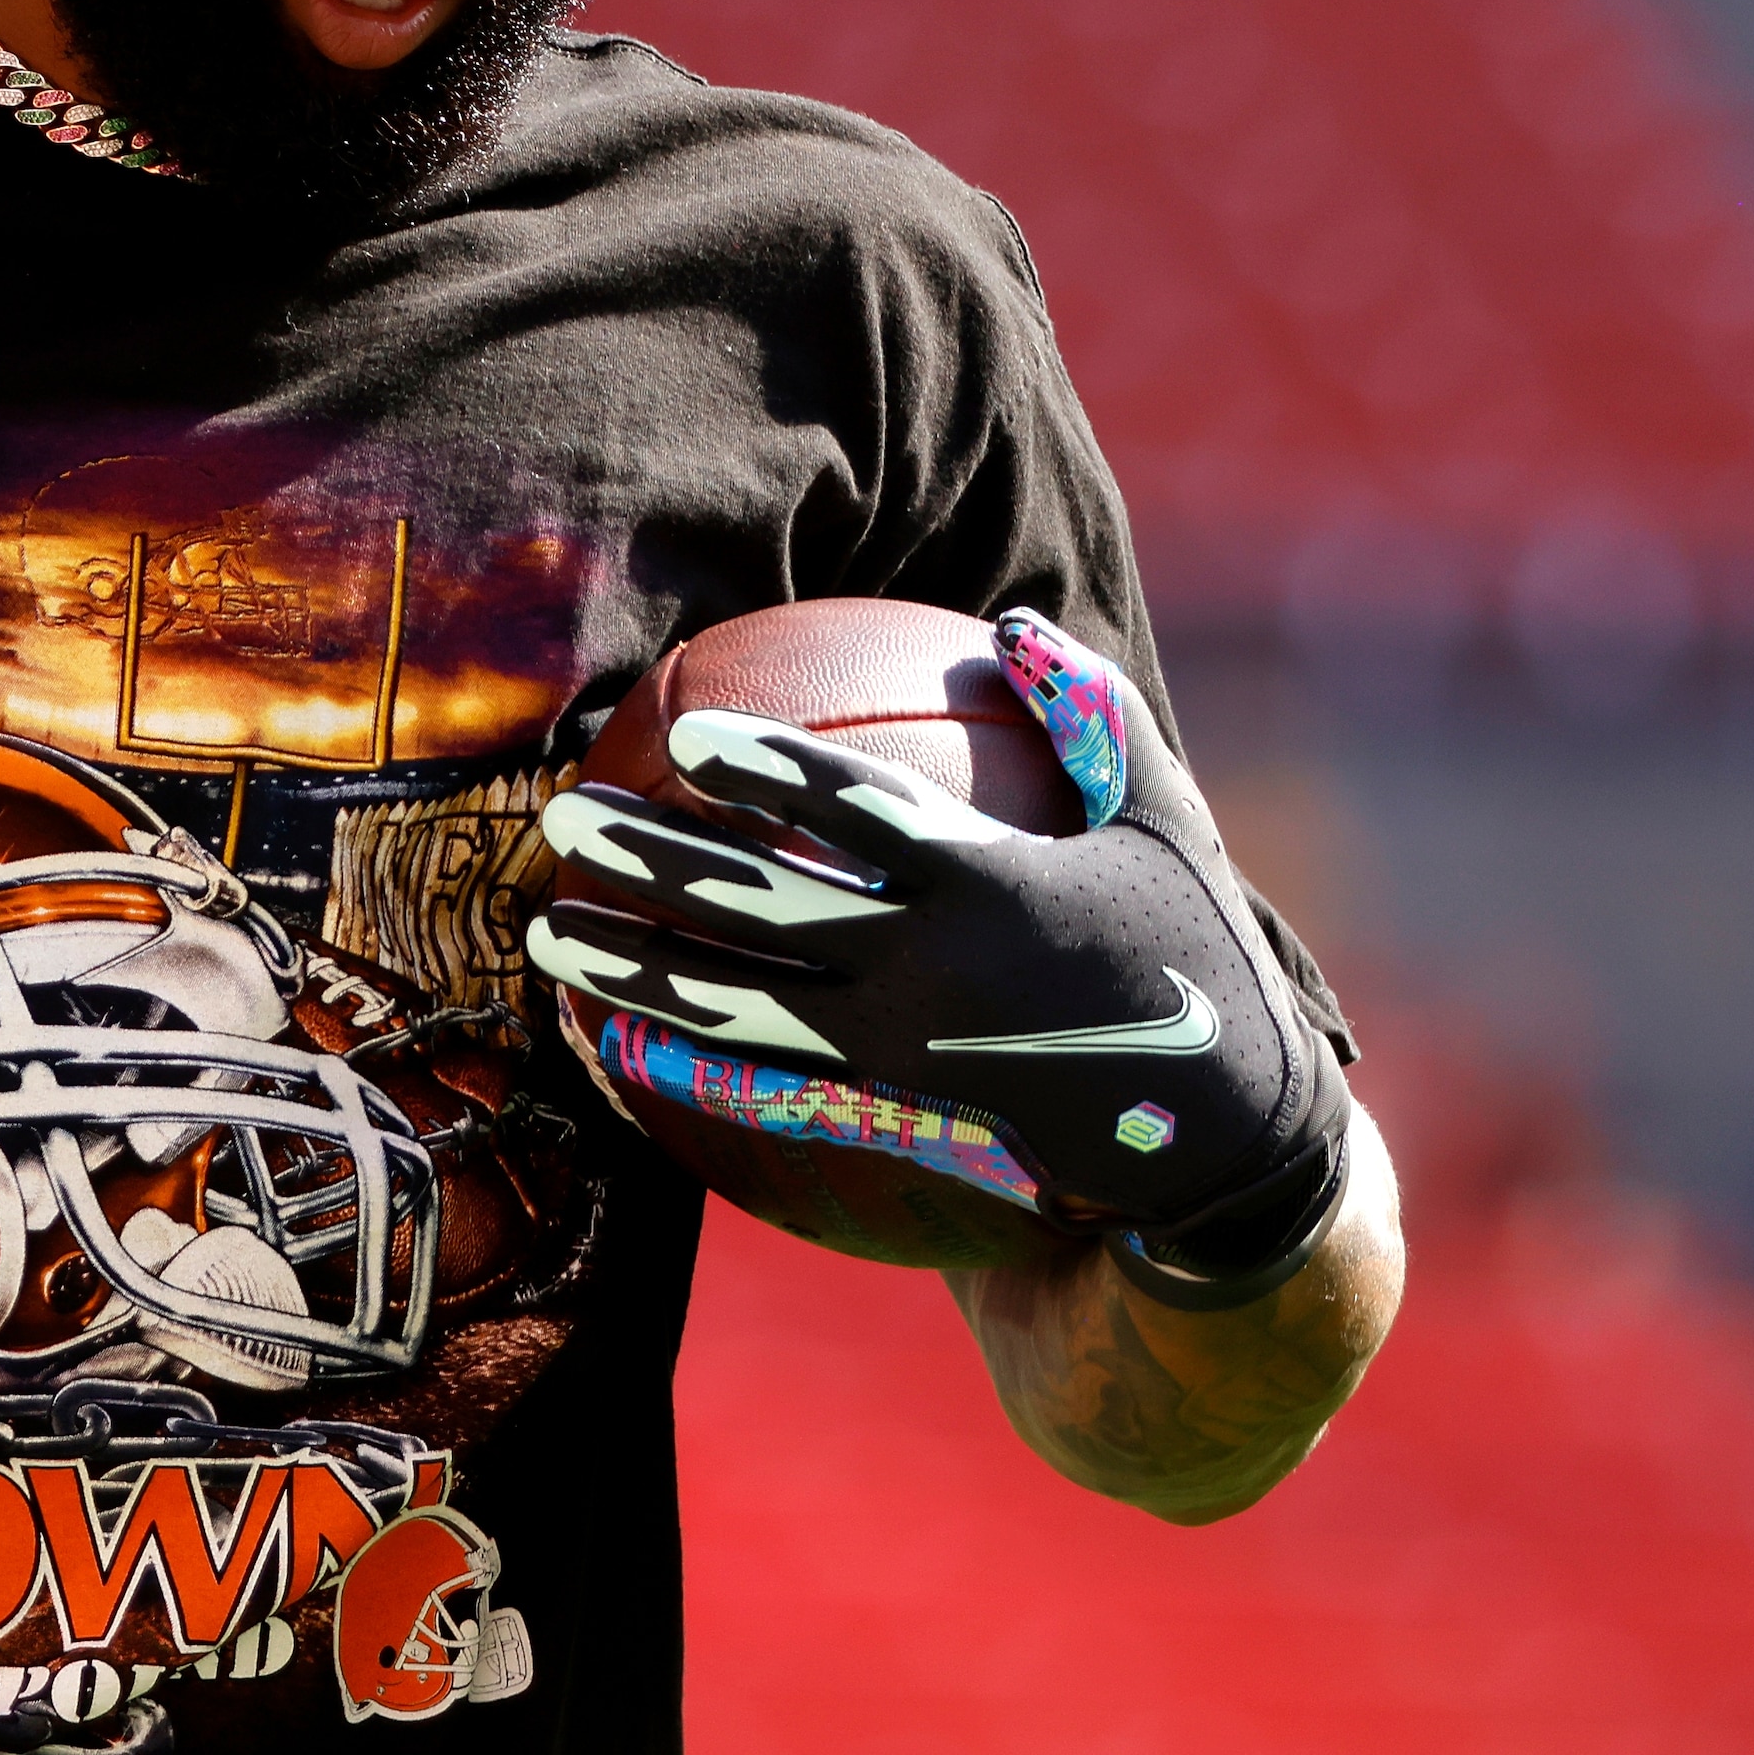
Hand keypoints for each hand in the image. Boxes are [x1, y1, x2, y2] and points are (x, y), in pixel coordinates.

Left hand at [524, 611, 1352, 1302]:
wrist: (1208, 1134)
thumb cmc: (1190, 949)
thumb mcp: (1168, 820)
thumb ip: (1093, 715)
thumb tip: (1011, 621)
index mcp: (992, 888)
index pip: (855, 819)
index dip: (767, 774)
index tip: (684, 731)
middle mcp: (927, 972)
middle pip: (759, 911)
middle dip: (652, 866)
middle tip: (561, 821)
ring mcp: (897, 1048)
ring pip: (735, 1004)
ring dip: (631, 966)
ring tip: (545, 929)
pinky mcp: (887, 1101)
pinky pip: (763, 1074)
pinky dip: (680, 1052)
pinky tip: (606, 1031)